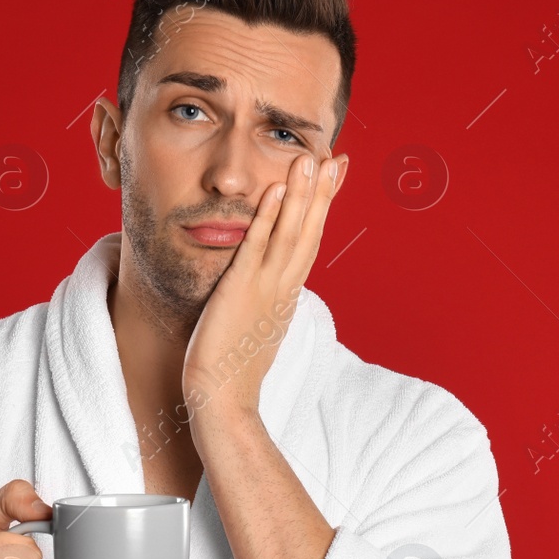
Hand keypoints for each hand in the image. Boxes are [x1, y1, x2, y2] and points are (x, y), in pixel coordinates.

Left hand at [183, 150, 348, 419]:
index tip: (333, 179)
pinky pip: (256, 249)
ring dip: (301, 195)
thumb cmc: (231, 370)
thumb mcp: (254, 327)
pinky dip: (267, 219)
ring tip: (309, 159)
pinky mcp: (241, 292)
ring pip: (290, 234)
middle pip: (310, 232)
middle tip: (335, 158)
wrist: (223, 401)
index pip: (310, 242)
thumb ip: (261, 302)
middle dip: (323, 194)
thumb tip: (264, 291)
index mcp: (286, 294)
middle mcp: (283, 288)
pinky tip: (273, 192)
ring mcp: (265, 289)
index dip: (323, 208)